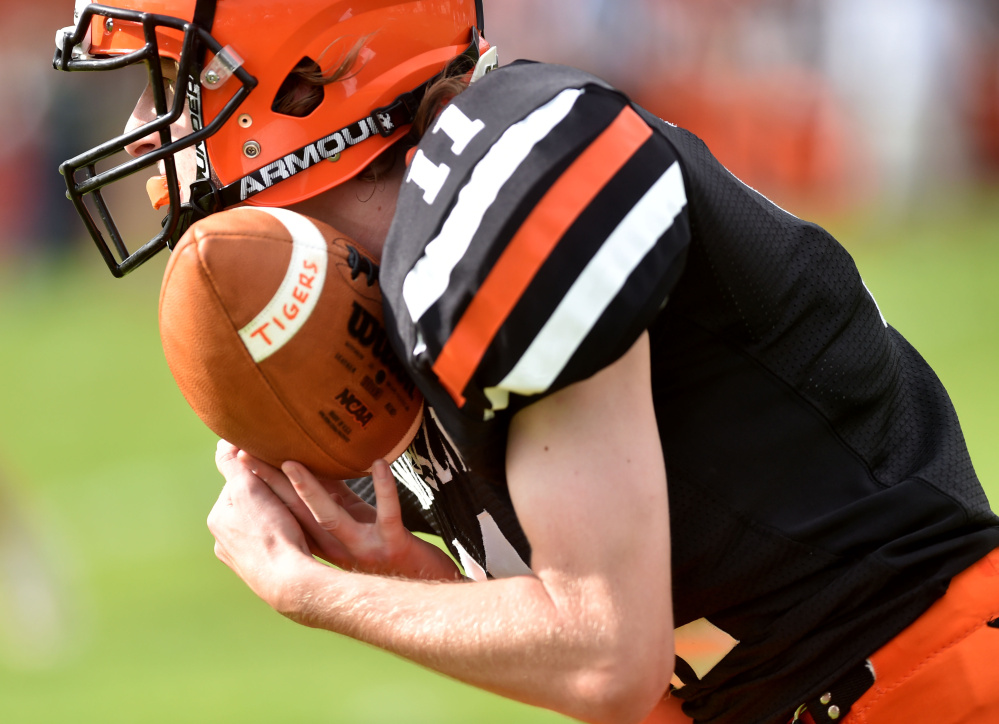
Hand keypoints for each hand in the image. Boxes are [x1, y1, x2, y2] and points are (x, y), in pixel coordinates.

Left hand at [208, 441, 322, 614]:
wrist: (289, 581)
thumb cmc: (270, 532)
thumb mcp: (248, 488)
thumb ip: (233, 463)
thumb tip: (222, 442)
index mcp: (218, 519)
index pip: (238, 482)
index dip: (260, 472)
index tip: (280, 472)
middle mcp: (224, 541)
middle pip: (251, 504)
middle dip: (269, 495)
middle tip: (293, 492)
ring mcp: (242, 559)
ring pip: (262, 525)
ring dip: (278, 516)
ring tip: (300, 514)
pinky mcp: (262, 571)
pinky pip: (273, 544)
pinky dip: (283, 537)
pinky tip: (299, 537)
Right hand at [238, 449, 461, 581]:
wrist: (425, 584)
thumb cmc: (389, 551)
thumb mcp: (356, 524)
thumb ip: (334, 499)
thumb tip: (308, 463)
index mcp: (326, 541)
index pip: (286, 513)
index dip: (263, 487)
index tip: (239, 460)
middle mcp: (338, 548)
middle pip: (296, 514)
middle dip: (270, 485)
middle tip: (246, 458)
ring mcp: (364, 548)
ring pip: (329, 518)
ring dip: (309, 490)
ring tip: (291, 462)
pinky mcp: (393, 545)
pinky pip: (387, 512)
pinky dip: (384, 487)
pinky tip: (380, 463)